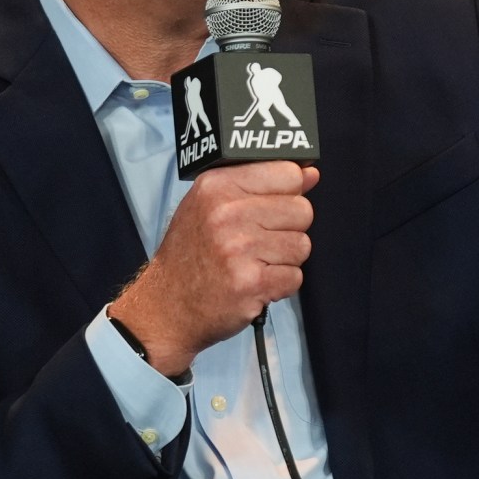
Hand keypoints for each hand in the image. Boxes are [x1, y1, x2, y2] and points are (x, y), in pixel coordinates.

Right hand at [110, 162, 318, 377]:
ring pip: (302, 245)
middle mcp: (227, 212)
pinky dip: (280, 286)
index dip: (290, 192)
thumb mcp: (213, 205)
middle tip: (258, 243)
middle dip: (288, 230)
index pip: (288, 172)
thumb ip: (263, 184)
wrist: (167, 305)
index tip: (274, 207)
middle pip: (302, 210)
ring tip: (254, 264)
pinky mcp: (251, 282)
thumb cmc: (194, 252)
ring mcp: (239, 248)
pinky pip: (295, 277)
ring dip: (285, 260)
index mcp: (218, 185)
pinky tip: (255, 284)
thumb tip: (311, 173)